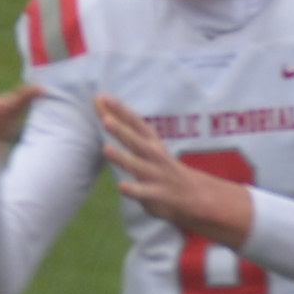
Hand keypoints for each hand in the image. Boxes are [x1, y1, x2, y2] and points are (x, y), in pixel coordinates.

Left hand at [94, 98, 247, 243]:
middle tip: (106, 120)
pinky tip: (121, 187)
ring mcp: (157, 175)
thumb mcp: (145, 145)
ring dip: (123, 158)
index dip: (120, 110)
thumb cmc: (160, 165)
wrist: (194, 194)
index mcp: (151, 142)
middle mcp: (155, 155)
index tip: (103, 97)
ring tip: (106, 149)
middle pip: (136, 141)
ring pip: (138, 165)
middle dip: (122, 131)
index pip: (135, 123)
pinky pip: (144, 193)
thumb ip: (122, 127)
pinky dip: (134, 190)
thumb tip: (99, 101)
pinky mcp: (158, 195)